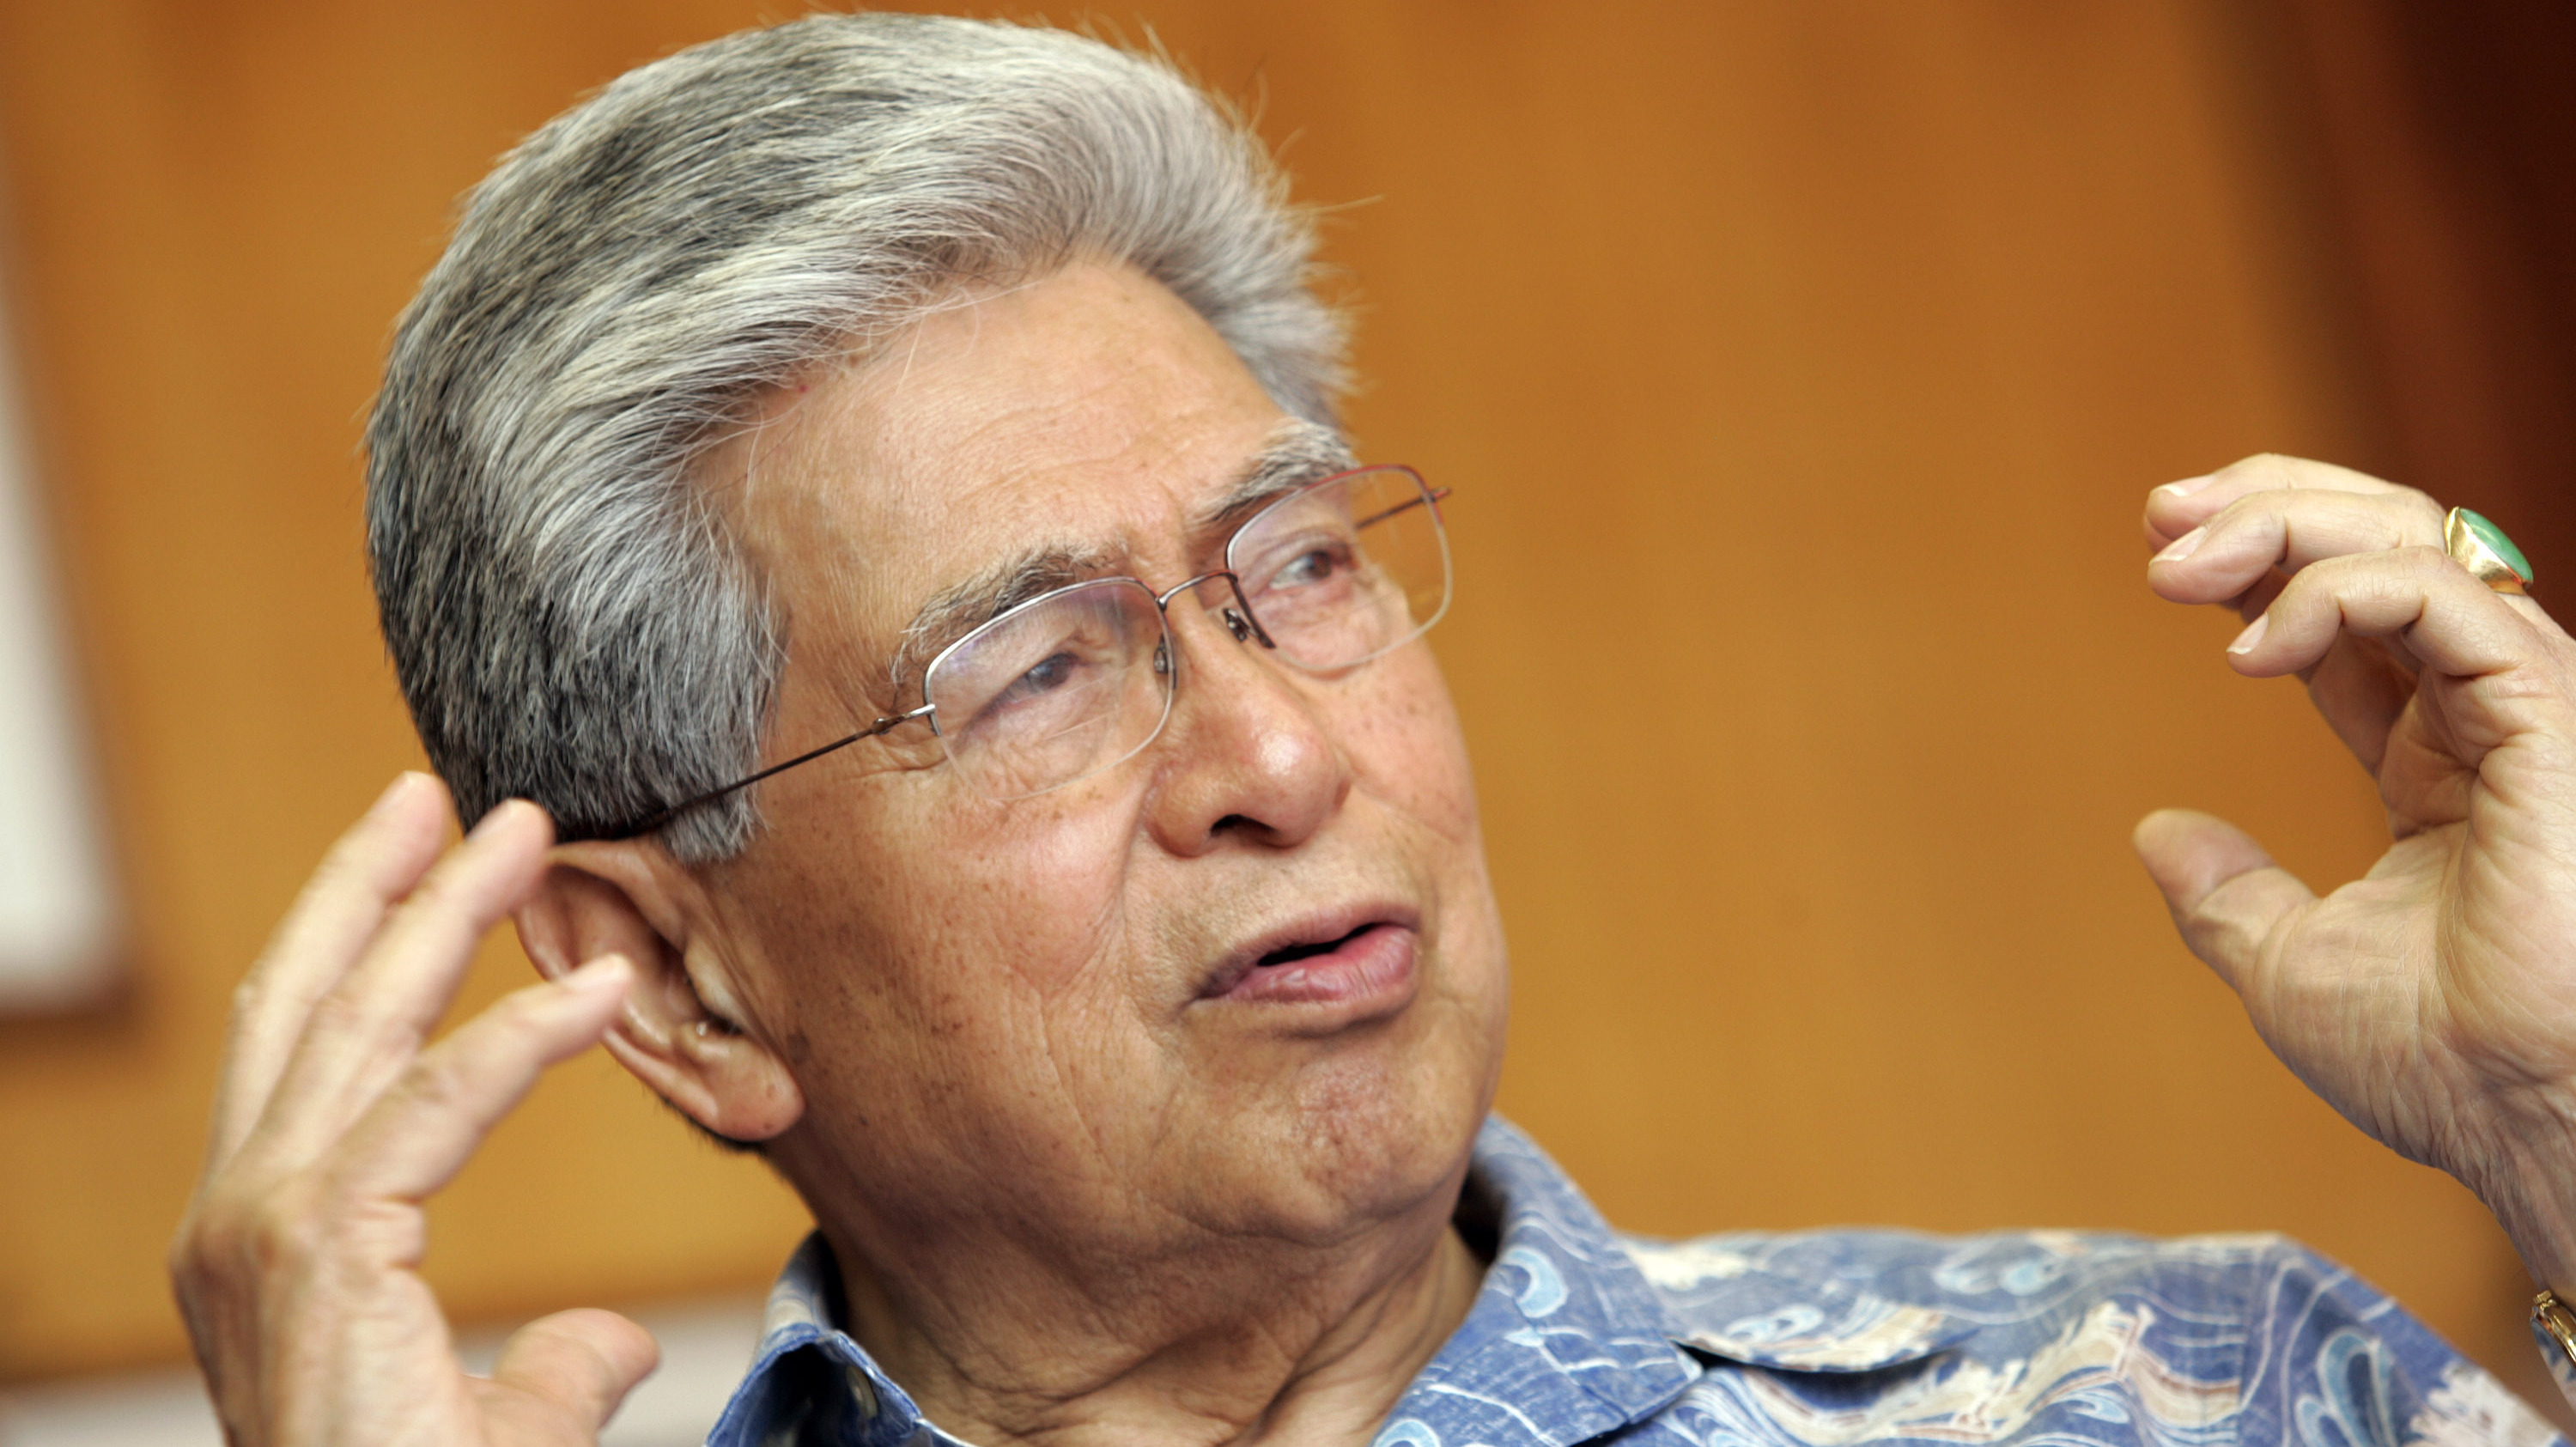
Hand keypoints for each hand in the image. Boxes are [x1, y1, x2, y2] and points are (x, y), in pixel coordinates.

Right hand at [170, 774, 651, 1445]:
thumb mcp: (495, 1422)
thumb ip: (550, 1366)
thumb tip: (607, 1340)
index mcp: (263, 1242)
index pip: (309, 1058)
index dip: (361, 950)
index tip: (428, 867)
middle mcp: (241, 1221)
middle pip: (310, 1009)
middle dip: (379, 890)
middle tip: (445, 796)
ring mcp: (264, 1228)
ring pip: (362, 1025)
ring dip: (441, 913)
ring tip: (520, 830)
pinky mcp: (321, 1247)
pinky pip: (437, 1107)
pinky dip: (523, 1037)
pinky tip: (602, 991)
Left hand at [2134, 454, 2575, 1287]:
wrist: (2526, 1120)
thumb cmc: (2442, 1068)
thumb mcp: (2292, 967)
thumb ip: (2229, 899)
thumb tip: (2158, 834)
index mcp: (2441, 766)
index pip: (2355, 616)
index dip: (2261, 565)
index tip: (2162, 553)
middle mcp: (2488, 721)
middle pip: (2391, 545)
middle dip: (2272, 505)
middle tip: (2161, 515)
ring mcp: (2526, 708)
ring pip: (2416, 542)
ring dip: (2283, 526)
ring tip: (2177, 560)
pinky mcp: (2550, 713)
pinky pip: (2442, 592)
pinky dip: (2333, 591)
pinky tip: (2250, 648)